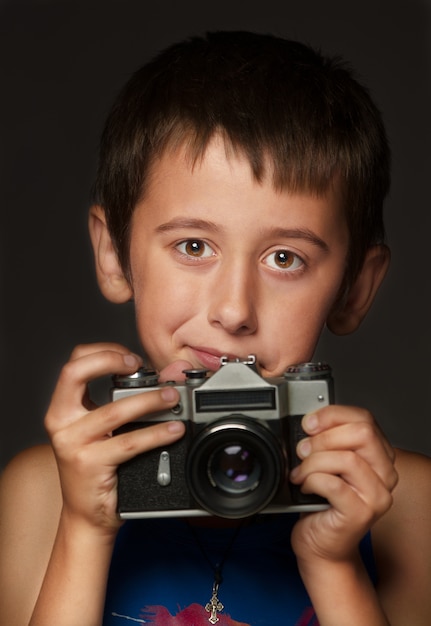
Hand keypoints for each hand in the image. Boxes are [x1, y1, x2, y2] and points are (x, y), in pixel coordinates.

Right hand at [44, 343, 188, 535]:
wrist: (87, 514)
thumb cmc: (100, 466)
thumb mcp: (108, 428)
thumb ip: (131, 398)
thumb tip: (173, 372)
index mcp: (64, 408)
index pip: (75, 363)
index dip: (103, 352)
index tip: (131, 358)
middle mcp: (62, 422)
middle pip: (75, 373)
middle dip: (110, 360)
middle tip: (141, 365)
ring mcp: (73, 443)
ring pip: (113, 410)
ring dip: (148, 399)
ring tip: (172, 397)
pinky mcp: (90, 464)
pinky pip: (129, 442)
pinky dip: (156, 433)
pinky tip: (174, 430)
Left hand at [289, 404, 397, 564]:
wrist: (321, 546)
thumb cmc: (322, 503)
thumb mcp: (328, 463)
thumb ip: (328, 440)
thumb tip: (310, 422)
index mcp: (379, 455)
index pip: (364, 419)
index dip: (333, 415)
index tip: (309, 423)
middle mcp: (385, 474)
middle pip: (361, 433)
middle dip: (324, 437)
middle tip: (303, 450)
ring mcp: (377, 496)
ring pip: (346, 458)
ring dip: (313, 462)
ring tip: (301, 473)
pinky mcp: (360, 513)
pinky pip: (332, 483)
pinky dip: (312, 480)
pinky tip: (305, 486)